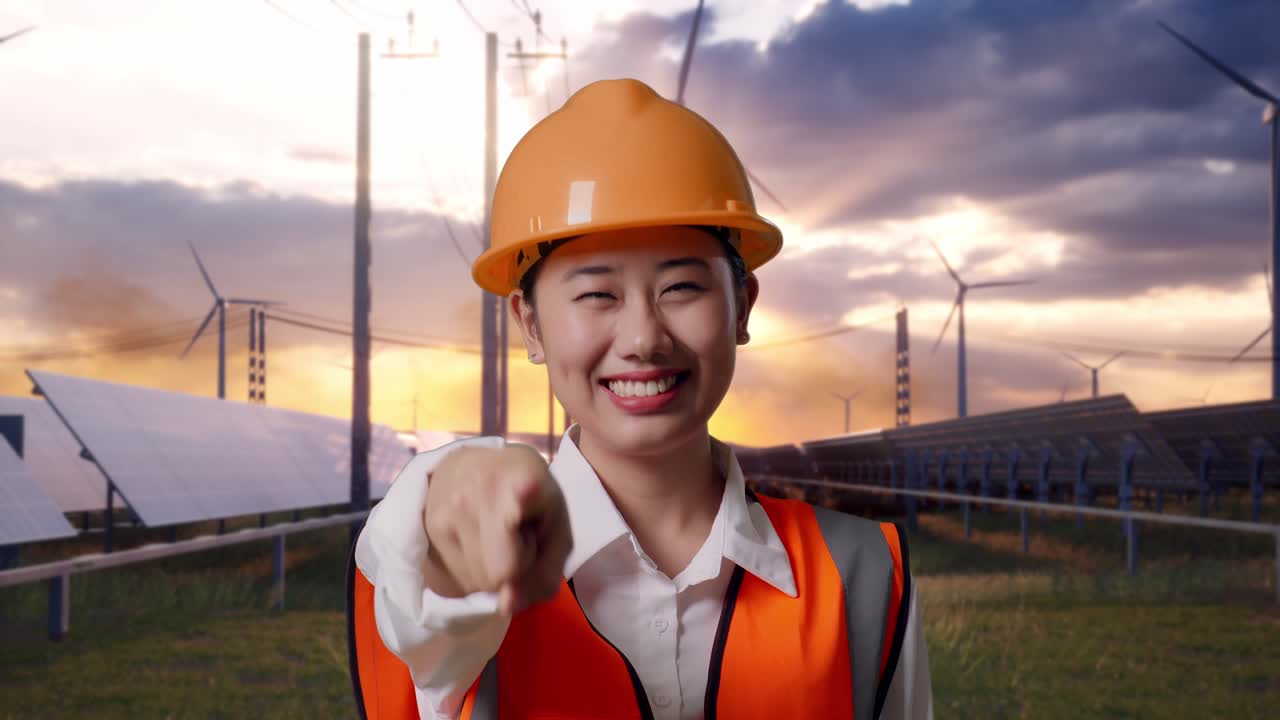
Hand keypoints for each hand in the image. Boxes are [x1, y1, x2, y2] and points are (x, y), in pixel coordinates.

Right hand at [422, 444, 572, 614]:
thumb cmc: (529, 501)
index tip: (527, 490)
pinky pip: (461, 579)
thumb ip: (546, 572)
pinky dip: (475, 569)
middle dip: (516, 569)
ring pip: (481, 581)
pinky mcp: (431, 526)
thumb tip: (507, 606)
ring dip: (494, 570)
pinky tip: (477, 538)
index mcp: (527, 477)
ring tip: (497, 535)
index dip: (526, 496)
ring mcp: (452, 507)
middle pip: (503, 573)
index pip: (524, 494)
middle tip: (518, 537)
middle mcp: (484, 488)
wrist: (469, 467)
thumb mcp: (557, 528)